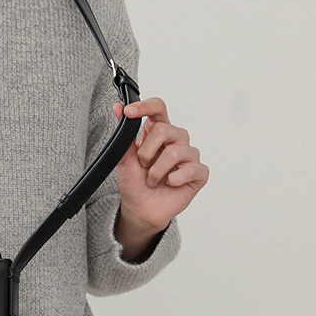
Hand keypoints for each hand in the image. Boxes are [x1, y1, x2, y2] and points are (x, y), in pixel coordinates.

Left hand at [112, 97, 208, 252]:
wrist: (140, 208)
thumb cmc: (135, 182)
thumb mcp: (124, 158)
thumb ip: (124, 133)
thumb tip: (117, 107)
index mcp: (159, 131)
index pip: (158, 108)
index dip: (145, 107)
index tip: (129, 112)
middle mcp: (177, 139)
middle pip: (164, 129)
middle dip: (146, 151)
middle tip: (143, 165)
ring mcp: (190, 156)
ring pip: (175, 152)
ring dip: (156, 170)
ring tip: (152, 179)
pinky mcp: (199, 173)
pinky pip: (191, 169)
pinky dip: (174, 179)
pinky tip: (170, 183)